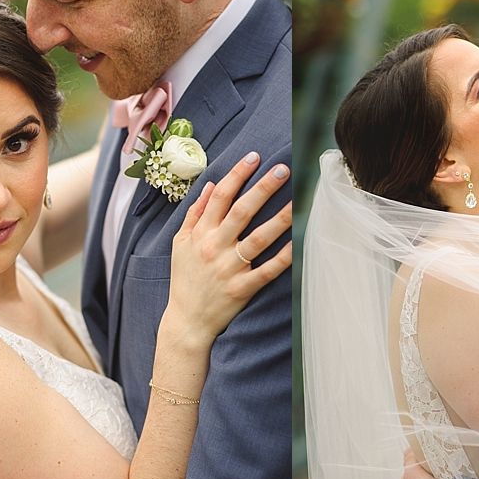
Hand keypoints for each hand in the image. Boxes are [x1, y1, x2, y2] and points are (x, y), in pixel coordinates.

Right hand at [166, 152, 291, 340]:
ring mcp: (229, 269)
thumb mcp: (179, 243)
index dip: (237, 174)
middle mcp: (215, 248)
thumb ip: (195, 213)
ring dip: (279, 219)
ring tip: (298, 200)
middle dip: (262, 188)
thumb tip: (211, 185)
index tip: (255, 157)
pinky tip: (299, 243)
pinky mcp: (242, 289)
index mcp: (201, 234)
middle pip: (241, 212)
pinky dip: (283, 258)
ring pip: (258, 239)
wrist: (186, 321)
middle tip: (283, 169)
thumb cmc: (185, 279)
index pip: (220, 197)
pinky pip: (267, 271)